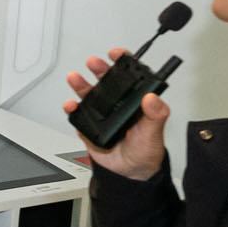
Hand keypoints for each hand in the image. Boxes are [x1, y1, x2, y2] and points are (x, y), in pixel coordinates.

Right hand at [63, 50, 171, 179]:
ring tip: (75, 77)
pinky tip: (71, 105)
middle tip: (94, 62)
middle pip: (106, 80)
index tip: (117, 54)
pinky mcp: (89, 126)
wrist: (130, 172)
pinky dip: (72, 109)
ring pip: (88, 94)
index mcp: (135, 101)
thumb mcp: (155, 131)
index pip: (129, 76)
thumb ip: (156, 114)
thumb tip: (152, 97)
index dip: (123, 62)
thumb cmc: (146, 150)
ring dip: (80, 84)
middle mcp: (117, 103)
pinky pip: (77, 115)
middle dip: (99, 68)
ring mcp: (101, 114)